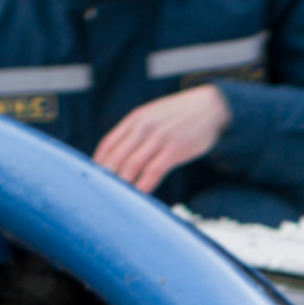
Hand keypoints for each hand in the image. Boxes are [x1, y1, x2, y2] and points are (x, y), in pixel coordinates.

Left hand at [94, 84, 230, 191]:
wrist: (209, 107)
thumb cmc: (182, 115)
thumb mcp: (155, 115)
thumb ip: (140, 130)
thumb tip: (125, 150)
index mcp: (136, 118)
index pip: (109, 142)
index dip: (99, 161)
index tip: (94, 176)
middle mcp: (144, 127)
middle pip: (117, 155)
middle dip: (107, 175)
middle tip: (100, 191)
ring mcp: (159, 139)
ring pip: (132, 164)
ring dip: (123, 182)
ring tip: (117, 197)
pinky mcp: (174, 150)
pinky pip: (154, 171)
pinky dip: (144, 185)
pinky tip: (140, 195)